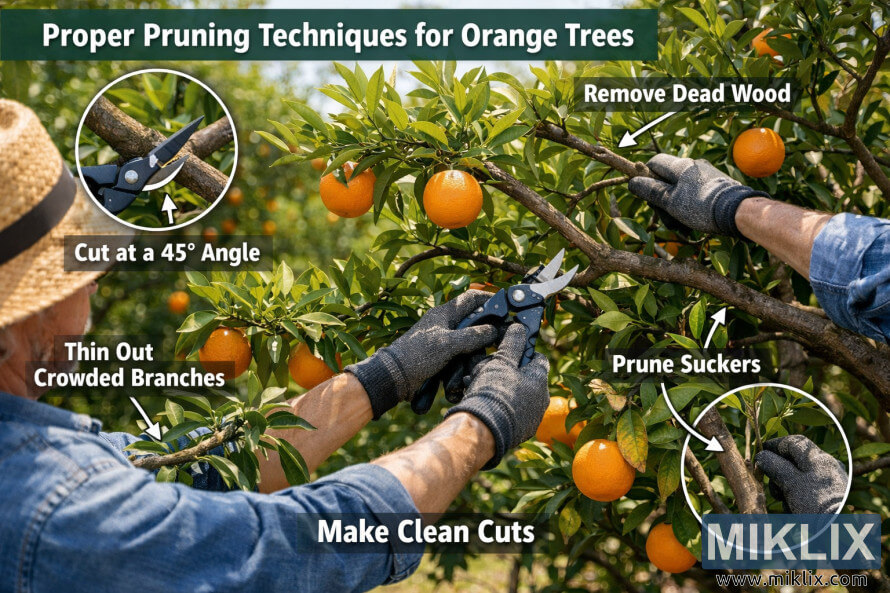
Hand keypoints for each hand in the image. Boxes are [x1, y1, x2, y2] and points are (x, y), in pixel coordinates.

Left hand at [346, 290, 497, 418]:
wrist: (394, 376)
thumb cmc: (417, 355)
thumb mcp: (448, 344)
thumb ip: (472, 336)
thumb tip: (493, 331)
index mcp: (444, 313)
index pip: (470, 298)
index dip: (488, 299)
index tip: (505, 306)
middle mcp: (444, 324)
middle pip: (472, 319)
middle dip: (487, 325)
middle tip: (503, 333)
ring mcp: (442, 339)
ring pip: (468, 337)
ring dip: (478, 343)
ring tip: (493, 349)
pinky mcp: (440, 355)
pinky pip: (460, 352)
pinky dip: (469, 356)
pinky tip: (476, 363)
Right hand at [445, 323, 549, 468]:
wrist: (483, 430)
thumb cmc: (494, 391)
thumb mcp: (501, 361)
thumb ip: (512, 343)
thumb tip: (520, 328)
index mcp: (540, 380)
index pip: (538, 358)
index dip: (522, 351)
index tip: (506, 351)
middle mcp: (542, 400)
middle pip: (524, 377)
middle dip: (505, 371)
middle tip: (484, 369)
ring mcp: (532, 419)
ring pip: (515, 395)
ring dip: (498, 387)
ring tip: (475, 384)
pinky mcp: (520, 432)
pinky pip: (510, 412)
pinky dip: (498, 404)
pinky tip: (480, 401)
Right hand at [628, 154, 768, 236]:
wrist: (738, 212)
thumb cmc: (701, 206)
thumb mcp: (671, 202)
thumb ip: (650, 191)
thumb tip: (632, 183)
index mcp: (681, 165)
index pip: (655, 162)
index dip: (646, 177)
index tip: (646, 194)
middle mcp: (694, 165)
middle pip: (667, 179)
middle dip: (662, 199)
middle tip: (665, 218)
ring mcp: (707, 175)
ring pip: (681, 190)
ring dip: (675, 207)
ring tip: (680, 226)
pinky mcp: (716, 185)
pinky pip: (695, 194)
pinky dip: (689, 207)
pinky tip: (692, 222)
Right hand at [754, 435, 846, 513]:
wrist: (841, 531)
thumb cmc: (815, 503)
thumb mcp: (791, 482)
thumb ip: (774, 466)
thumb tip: (761, 456)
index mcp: (819, 458)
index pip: (794, 442)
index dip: (775, 445)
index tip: (761, 452)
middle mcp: (827, 467)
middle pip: (795, 462)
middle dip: (778, 471)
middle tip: (769, 482)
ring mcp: (830, 484)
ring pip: (799, 478)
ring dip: (786, 487)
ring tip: (783, 501)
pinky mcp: (830, 499)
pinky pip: (808, 492)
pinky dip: (797, 498)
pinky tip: (794, 510)